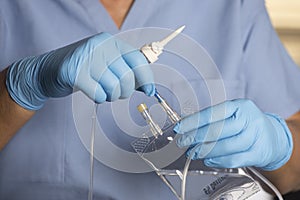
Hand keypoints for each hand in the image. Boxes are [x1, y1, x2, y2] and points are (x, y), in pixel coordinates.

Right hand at [6, 33, 154, 109]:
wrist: (46, 71)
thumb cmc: (81, 69)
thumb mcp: (105, 63)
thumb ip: (125, 69)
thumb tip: (147, 85)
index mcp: (110, 42)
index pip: (137, 59)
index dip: (146, 78)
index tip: (150, 91)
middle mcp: (100, 46)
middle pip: (127, 76)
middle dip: (125, 91)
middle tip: (116, 93)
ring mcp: (86, 58)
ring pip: (114, 87)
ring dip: (111, 96)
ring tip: (103, 92)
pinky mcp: (73, 72)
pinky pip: (98, 94)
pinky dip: (98, 98)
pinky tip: (93, 93)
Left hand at [174, 99, 292, 170]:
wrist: (273, 137)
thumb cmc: (245, 124)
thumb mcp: (232, 114)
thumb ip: (212, 121)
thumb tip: (186, 129)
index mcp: (239, 106)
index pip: (211, 113)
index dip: (193, 122)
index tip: (179, 128)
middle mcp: (249, 119)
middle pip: (218, 130)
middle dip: (195, 137)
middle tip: (183, 143)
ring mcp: (255, 136)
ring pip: (226, 146)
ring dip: (205, 151)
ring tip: (193, 152)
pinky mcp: (258, 153)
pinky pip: (235, 159)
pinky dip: (218, 161)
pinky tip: (208, 159)